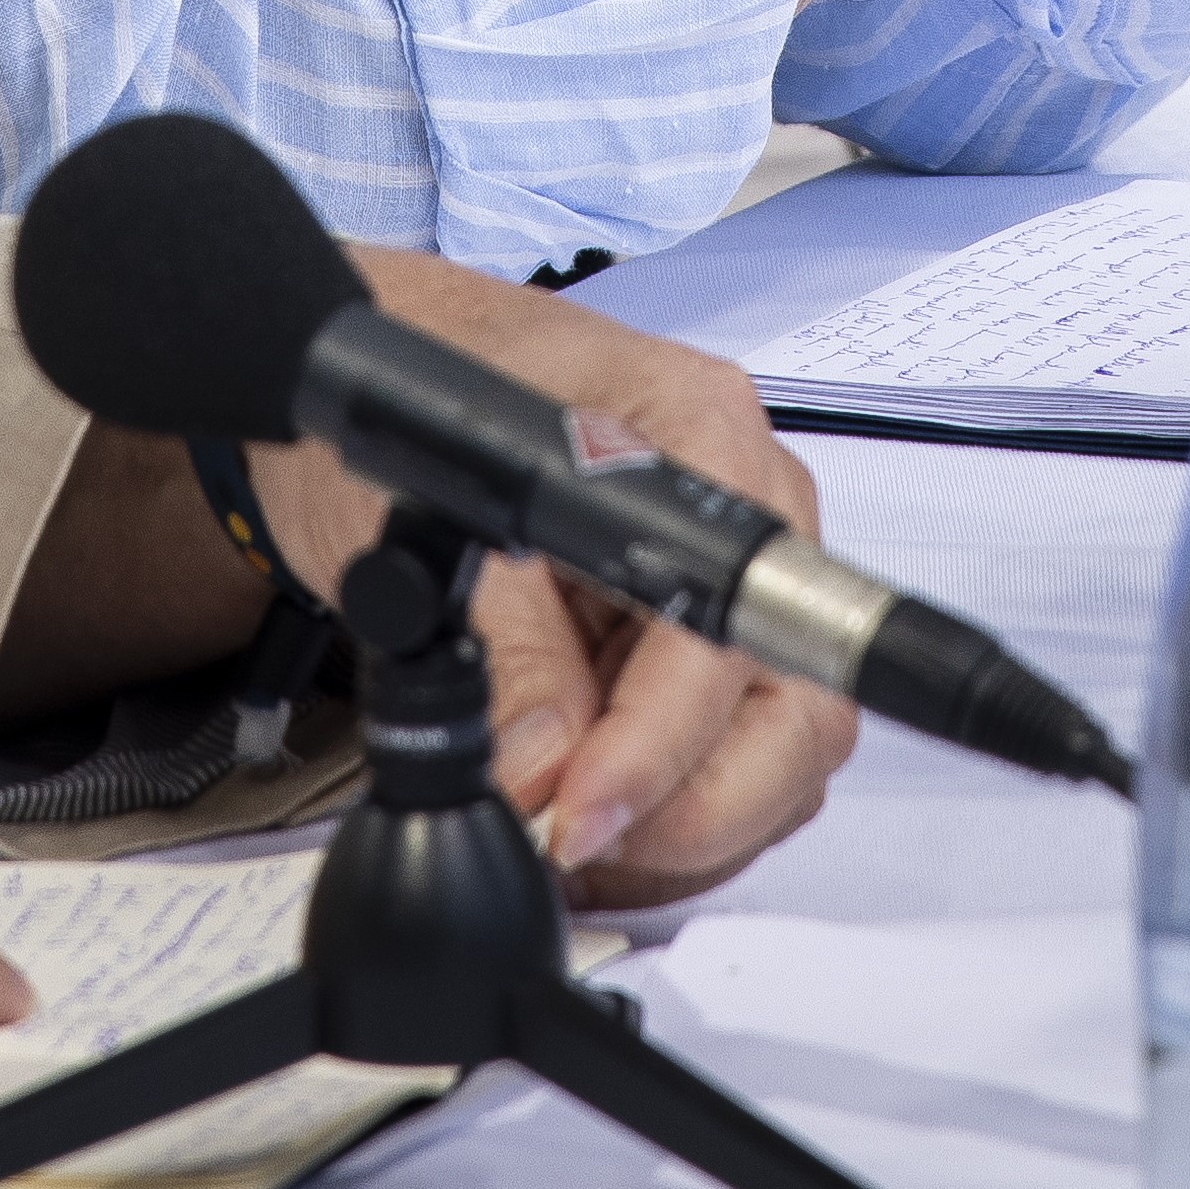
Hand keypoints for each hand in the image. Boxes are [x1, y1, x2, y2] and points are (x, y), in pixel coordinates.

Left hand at [245, 255, 857, 904]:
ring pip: (780, 750)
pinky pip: (734, 752)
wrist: (390, 350)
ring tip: (566, 834)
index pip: (724, 628)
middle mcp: (747, 502)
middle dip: (695, 810)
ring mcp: (735, 572)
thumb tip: (541, 771)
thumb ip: (501, 650)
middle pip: (799, 710)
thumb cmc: (413, 379)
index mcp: (698, 433)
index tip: (580, 809)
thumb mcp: (421, 506)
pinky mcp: (701, 634)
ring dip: (683, 825)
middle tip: (572, 839)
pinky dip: (670, 810)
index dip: (660, 745)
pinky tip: (587, 812)